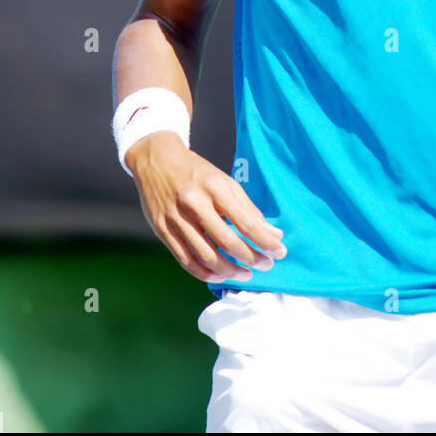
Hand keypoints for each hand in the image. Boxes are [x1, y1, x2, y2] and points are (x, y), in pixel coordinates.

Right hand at [126, 131, 286, 283]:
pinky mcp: (162, 230)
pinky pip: (186, 260)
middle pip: (227, 242)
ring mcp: (175, 218)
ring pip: (207, 256)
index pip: (245, 222)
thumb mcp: (224, 181)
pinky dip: (205, 273)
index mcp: (214, 187)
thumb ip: (247, 207)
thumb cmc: (196, 171)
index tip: (279, 251)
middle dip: (251, 258)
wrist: (156, 159)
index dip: (264, 241)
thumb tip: (273, 233)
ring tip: (245, 274)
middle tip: (266, 265)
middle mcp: (194, 203)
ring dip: (230, 271)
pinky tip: (219, 276)